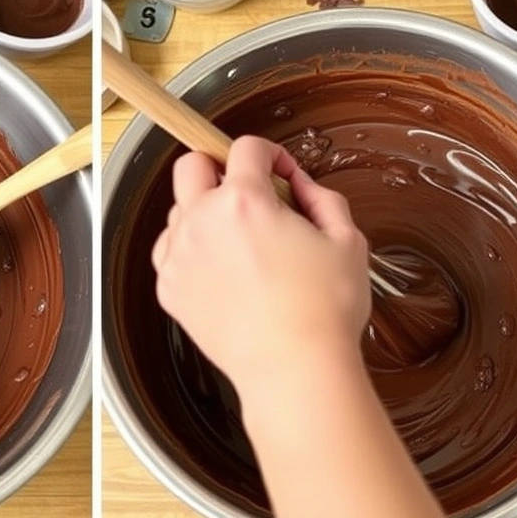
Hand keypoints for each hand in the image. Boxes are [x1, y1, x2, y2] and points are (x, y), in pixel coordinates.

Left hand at [152, 136, 370, 389]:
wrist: (294, 369)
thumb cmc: (324, 310)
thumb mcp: (346, 240)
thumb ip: (321, 197)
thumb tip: (299, 184)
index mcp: (245, 201)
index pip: (246, 147)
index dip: (271, 154)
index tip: (281, 173)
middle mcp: (202, 221)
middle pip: (191, 166)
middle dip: (218, 168)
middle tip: (245, 192)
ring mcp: (179, 255)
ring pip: (178, 211)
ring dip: (205, 214)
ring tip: (240, 244)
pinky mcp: (170, 288)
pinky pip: (171, 252)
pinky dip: (191, 251)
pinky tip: (223, 271)